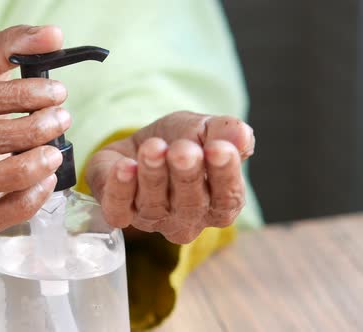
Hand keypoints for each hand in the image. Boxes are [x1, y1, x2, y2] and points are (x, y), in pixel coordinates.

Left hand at [86, 111, 254, 243]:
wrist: (140, 144)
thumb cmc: (181, 141)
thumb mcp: (207, 128)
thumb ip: (226, 132)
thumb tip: (242, 136)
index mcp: (218, 203)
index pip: (227, 198)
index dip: (224, 174)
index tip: (218, 149)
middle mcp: (187, 219)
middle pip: (191, 204)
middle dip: (187, 174)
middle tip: (182, 149)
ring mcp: (153, 220)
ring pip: (154, 204)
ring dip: (154, 174)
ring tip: (153, 147)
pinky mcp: (121, 214)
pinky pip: (120, 209)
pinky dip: (122, 189)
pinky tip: (125, 167)